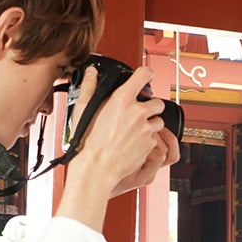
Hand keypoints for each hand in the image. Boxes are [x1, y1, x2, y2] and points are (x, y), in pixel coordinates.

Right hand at [66, 65, 178, 198]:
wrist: (97, 168)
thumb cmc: (88, 142)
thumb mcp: (82, 109)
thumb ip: (89, 87)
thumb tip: (91, 73)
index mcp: (122, 100)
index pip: (144, 75)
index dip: (147, 73)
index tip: (147, 75)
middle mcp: (137, 112)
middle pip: (157, 102)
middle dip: (150, 107)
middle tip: (138, 113)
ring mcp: (145, 129)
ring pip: (158, 121)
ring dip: (150, 124)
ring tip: (134, 130)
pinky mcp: (150, 144)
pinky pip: (155, 138)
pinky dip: (148, 140)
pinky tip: (134, 142)